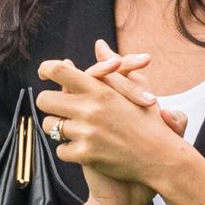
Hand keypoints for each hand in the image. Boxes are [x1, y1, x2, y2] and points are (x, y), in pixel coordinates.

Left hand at [56, 49, 187, 204]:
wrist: (161, 160)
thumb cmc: (150, 122)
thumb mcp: (135, 89)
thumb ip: (112, 66)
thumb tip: (99, 44)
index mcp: (100, 90)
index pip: (59, 71)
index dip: (46, 69)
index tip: (43, 74)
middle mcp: (89, 109)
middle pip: (44, 100)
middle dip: (49, 104)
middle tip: (59, 108)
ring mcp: (86, 133)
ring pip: (50, 127)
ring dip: (58, 128)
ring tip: (74, 129)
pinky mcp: (86, 155)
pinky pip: (60, 150)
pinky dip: (69, 150)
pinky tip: (82, 148)